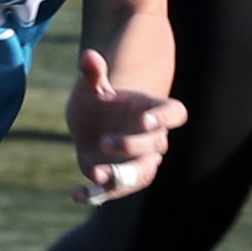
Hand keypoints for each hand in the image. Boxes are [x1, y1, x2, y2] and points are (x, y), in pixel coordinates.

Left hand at [65, 48, 183, 205]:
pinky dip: (98, 194)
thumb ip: (93, 75)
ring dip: (122, 176)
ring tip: (96, 175)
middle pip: (156, 145)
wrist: (90, 126)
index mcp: (152, 111)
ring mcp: (141, 161)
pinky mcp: (122, 179)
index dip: (163, 118)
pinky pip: (117, 189)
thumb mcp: (90, 89)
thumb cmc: (98, 104)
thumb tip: (88, 55)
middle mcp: (153, 138)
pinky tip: (77, 195)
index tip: (144, 120)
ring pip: (143, 173)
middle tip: (104, 142)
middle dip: (132, 146)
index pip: (174, 113)